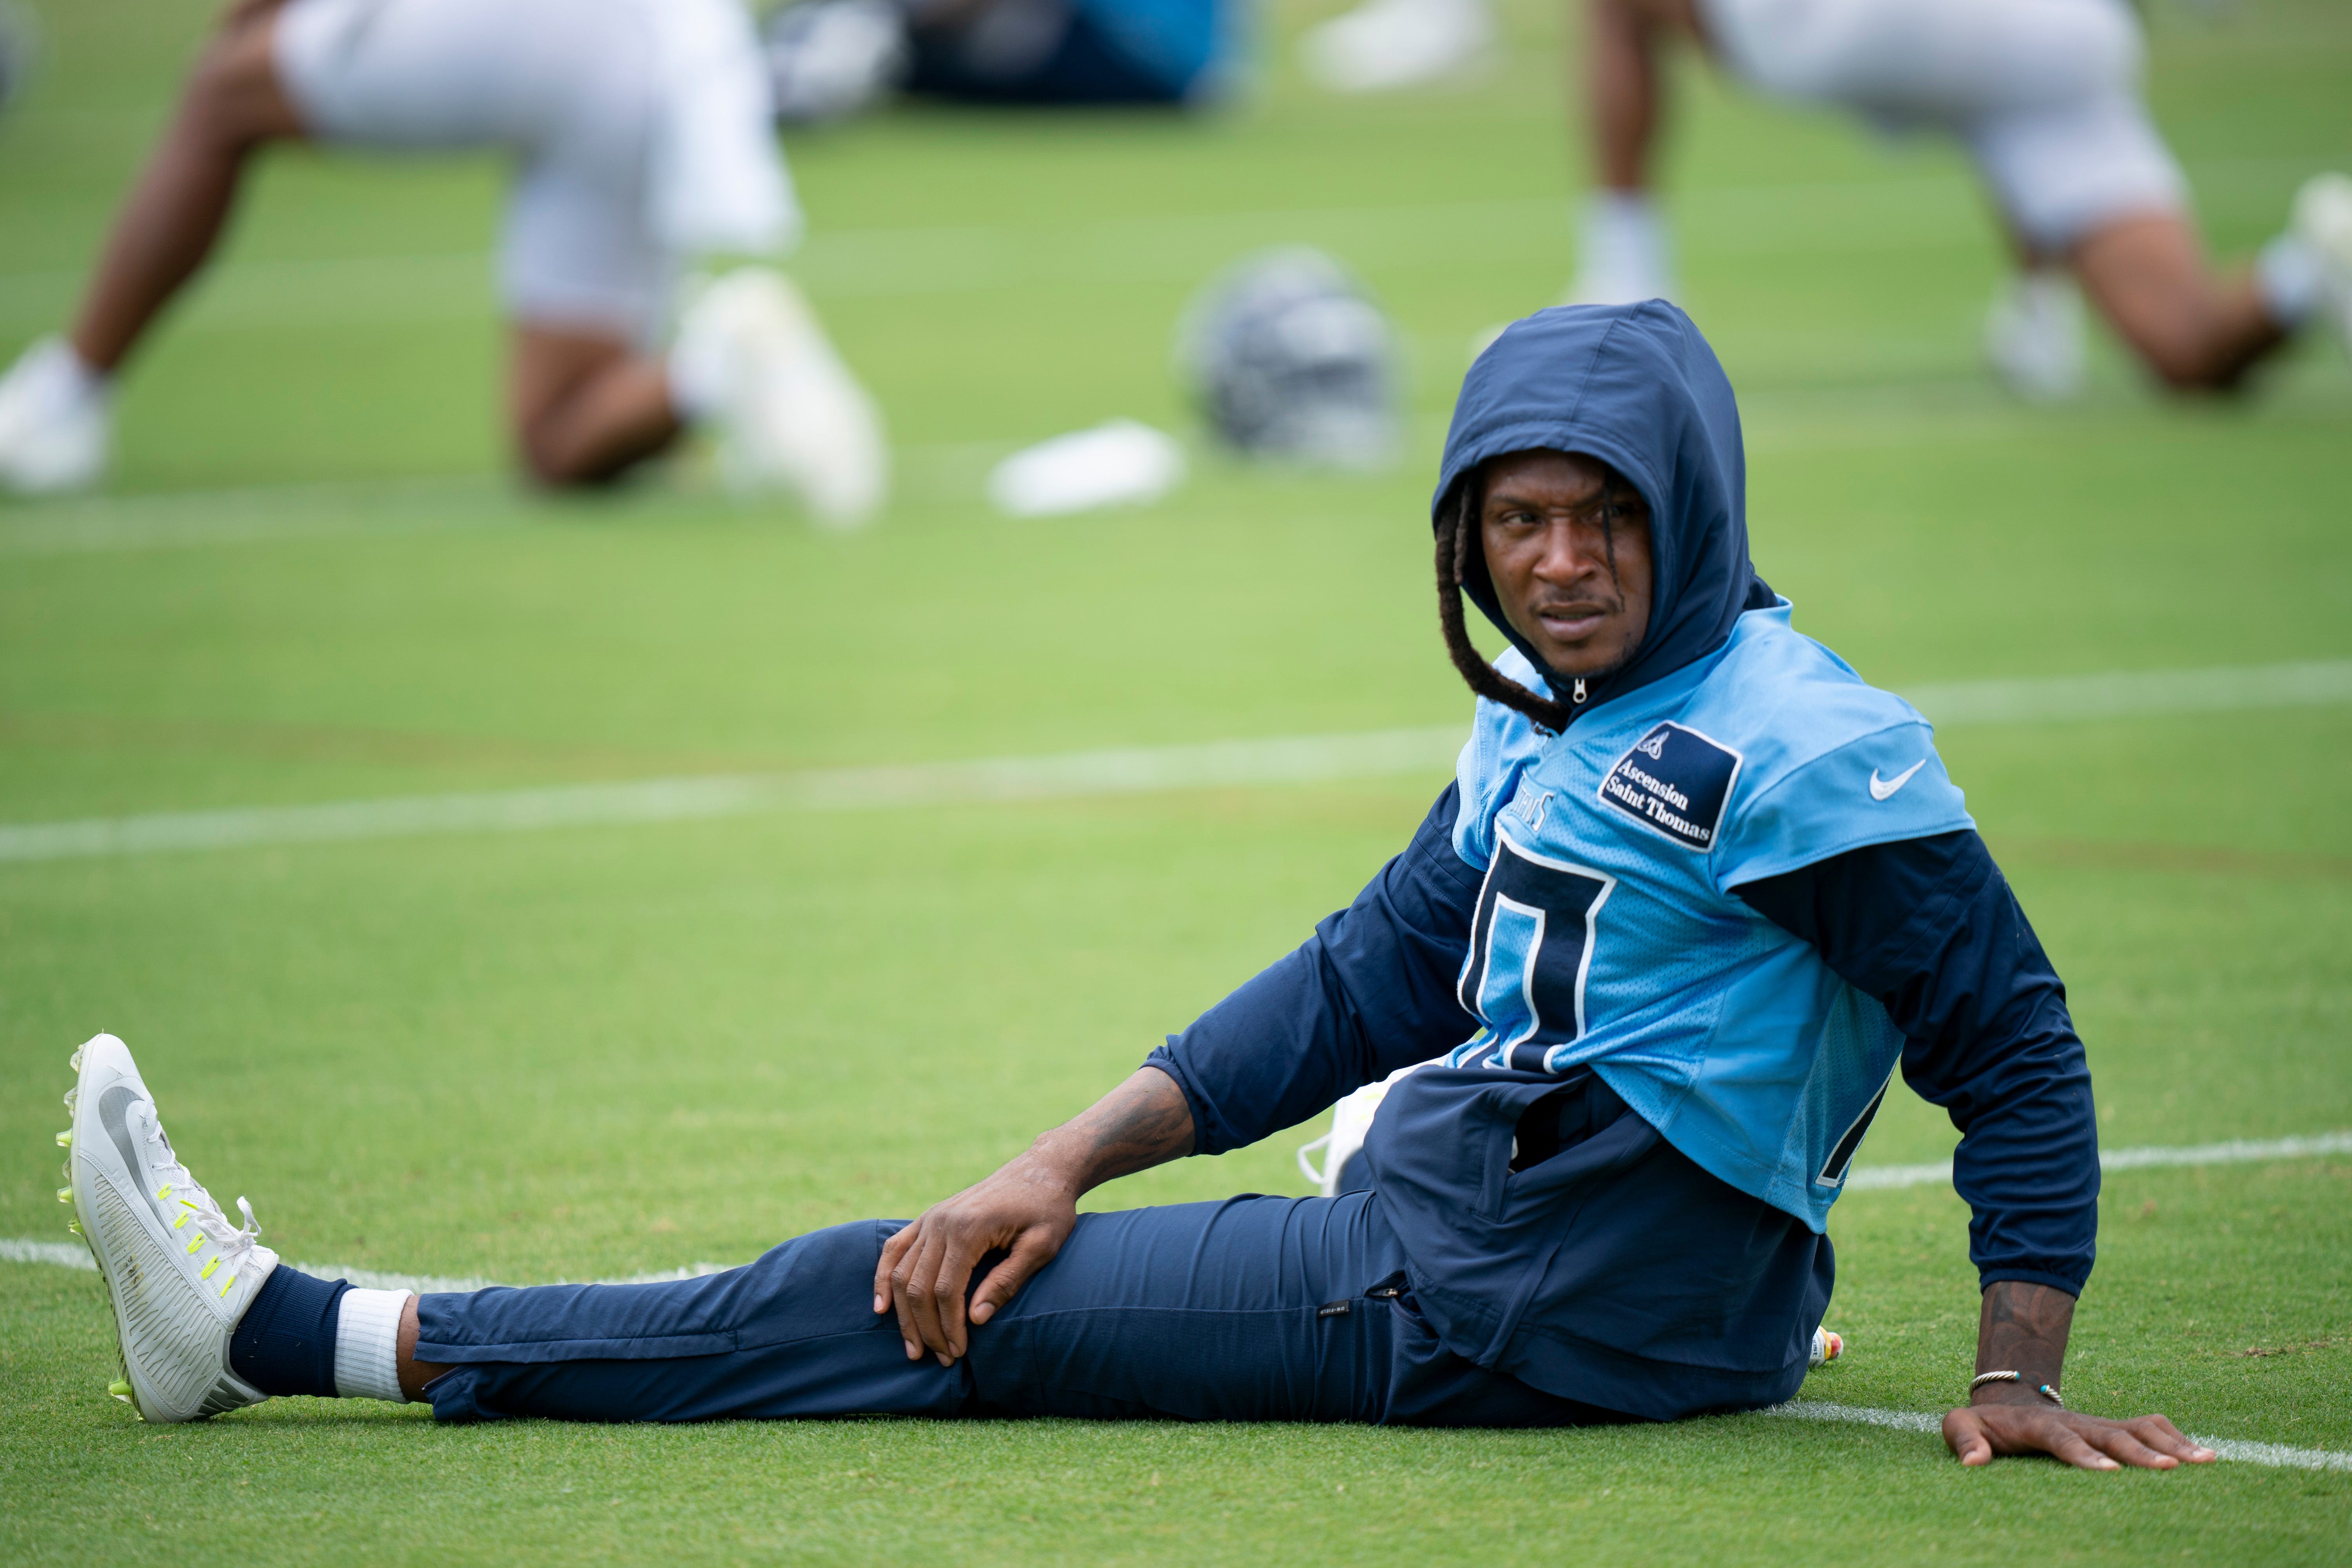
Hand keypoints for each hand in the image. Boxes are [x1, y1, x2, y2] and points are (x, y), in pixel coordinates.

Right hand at [873, 1153, 1077, 1365]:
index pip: (946, 1290)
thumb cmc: (1047, 1209)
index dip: (949, 1327)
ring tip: (914, 1348)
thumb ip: (1007, 1281)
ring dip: (904, 1314)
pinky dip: (884, 1278)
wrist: (1041, 1170)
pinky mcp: (929, 1217)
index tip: (959, 1353)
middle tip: (941, 1360)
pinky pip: (895, 1249)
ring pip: (902, 1272)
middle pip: (918, 1286)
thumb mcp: (1041, 1246)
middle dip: (927, 1329)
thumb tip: (975, 1320)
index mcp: (970, 1228)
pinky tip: (882, 1306)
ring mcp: (931, 1218)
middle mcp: (941, 1221)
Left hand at [1943, 1399, 2216, 1469]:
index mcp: (2038, 1425)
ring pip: (2140, 1428)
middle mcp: (2077, 1421)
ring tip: (2207, 1460)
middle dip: (2141, 1452)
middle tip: (2171, 1468)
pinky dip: (2178, 1438)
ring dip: (2172, 1443)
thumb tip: (1973, 1462)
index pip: (2062, 1439)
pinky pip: (2150, 1428)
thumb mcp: (1959, 1424)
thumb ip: (1962, 1438)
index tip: (2107, 1472)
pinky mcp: (2114, 1428)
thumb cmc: (1985, 1424)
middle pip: (2112, 1433)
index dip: (2083, 1454)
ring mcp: (2099, 1422)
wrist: (2009, 1402)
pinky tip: (2204, 1456)